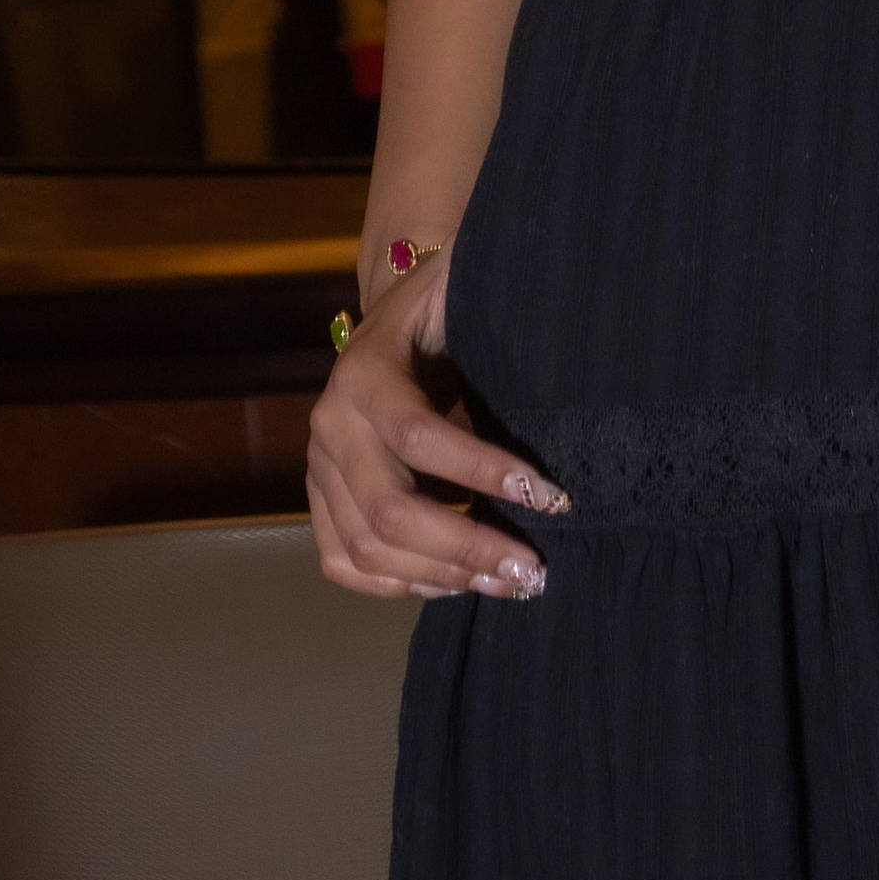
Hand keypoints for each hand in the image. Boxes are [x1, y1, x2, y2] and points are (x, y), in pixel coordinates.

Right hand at [306, 242, 570, 601]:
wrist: (391, 319)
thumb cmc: (441, 306)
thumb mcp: (462, 293)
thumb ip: (495, 317)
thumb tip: (561, 348)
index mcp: (364, 371)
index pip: (419, 434)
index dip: (482, 470)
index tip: (550, 496)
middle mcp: (330, 426)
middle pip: (389, 511)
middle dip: (466, 547)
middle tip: (532, 570)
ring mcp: (317, 470)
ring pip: (367, 549)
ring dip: (442, 576)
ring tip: (508, 582)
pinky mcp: (317, 502)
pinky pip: (343, 564)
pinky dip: (398, 586)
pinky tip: (454, 583)